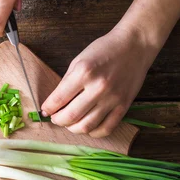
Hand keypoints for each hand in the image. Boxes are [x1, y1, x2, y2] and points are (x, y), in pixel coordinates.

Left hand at [41, 26, 157, 137]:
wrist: (135, 46)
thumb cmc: (105, 50)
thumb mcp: (80, 60)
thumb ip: (67, 82)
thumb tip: (55, 103)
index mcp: (84, 72)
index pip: (58, 99)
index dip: (48, 108)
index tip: (45, 110)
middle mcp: (98, 87)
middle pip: (71, 117)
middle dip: (58, 120)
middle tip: (56, 118)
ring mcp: (112, 99)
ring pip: (87, 126)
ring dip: (73, 128)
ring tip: (70, 123)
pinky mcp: (123, 106)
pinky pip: (106, 129)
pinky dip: (93, 132)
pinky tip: (88, 127)